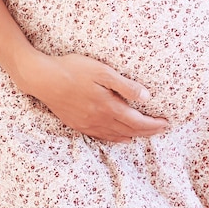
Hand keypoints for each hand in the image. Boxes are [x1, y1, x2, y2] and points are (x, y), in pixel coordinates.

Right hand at [14, 51, 168, 142]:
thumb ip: (125, 85)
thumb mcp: (102, 71)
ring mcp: (87, 124)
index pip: (137, 121)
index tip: (166, 124)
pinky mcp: (77, 124)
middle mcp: (99, 119)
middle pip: (129, 131)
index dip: (153, 125)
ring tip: (146, 134)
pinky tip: (120, 138)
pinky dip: (115, 138)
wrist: (42, 78)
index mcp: (108, 106)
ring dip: (133, 136)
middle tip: (162, 129)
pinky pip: (101, 136)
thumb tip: (147, 97)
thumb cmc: (73, 69)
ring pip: (116, 136)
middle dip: (148, 131)